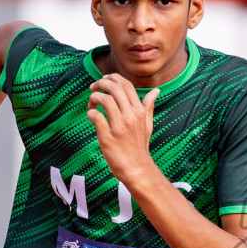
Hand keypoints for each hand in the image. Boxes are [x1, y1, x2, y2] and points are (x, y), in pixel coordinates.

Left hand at [86, 74, 158, 189]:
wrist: (137, 170)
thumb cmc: (140, 147)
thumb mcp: (147, 125)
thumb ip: (148, 106)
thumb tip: (156, 90)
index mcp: (139, 111)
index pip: (126, 85)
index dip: (112, 78)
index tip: (103, 81)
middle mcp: (131, 116)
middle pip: (114, 88)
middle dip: (100, 83)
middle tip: (93, 88)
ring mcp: (119, 127)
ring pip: (104, 99)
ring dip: (94, 97)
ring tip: (91, 104)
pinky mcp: (107, 137)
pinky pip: (96, 117)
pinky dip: (90, 113)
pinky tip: (91, 117)